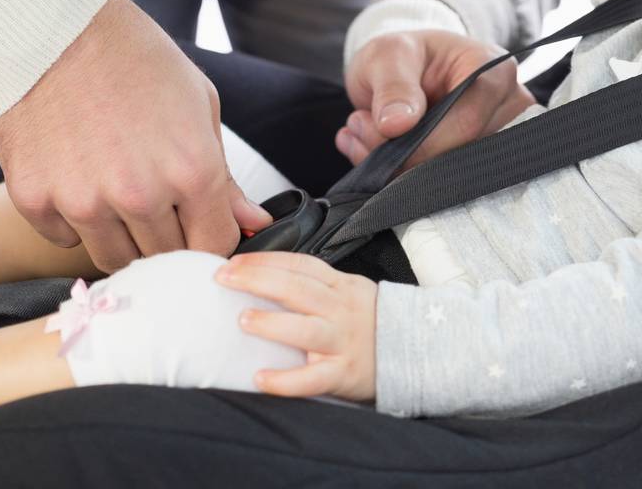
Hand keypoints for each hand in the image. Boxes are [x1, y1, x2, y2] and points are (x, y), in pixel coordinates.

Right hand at [0, 0, 272, 273]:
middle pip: (165, 257)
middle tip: (159, 200)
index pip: (215, 244)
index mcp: (191, 169)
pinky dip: (76, 220)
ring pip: (114, 259)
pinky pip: (65, 239)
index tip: (203, 225)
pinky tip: (81, 176)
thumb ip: (225, 174)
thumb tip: (252, 220)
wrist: (60, 30)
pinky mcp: (37, 201)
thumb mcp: (198, 103)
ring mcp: (84, 202)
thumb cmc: (136, 58)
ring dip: (123, 236)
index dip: (213, 236)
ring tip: (119, 188)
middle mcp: (140, 194)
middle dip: (170, 236)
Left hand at [215, 251, 378, 402]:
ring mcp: (342, 341)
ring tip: (243, 320)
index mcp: (339, 285)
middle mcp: (340, 309)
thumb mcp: (349, 291)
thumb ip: (316, 286)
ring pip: (305, 329)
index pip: (299, 265)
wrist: (417, 349)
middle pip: (297, 288)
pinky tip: (261, 379)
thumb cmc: (371, 321)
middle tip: (225, 278)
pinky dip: (285, 381)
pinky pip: (311, 379)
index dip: (264, 260)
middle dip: (258, 279)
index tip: (233, 262)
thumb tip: (266, 279)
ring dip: (272, 323)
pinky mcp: (343, 374)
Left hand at [338, 28, 536, 169]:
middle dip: (406, 157)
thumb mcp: (386, 55)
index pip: (466, 123)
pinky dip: (406, 180)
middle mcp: (510, 104)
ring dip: (401, 170)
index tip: (382, 136)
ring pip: (455, 178)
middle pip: (464, 154)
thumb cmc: (402, 56)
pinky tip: (380, 154)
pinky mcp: (487, 164)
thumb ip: (392, 85)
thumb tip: (397, 124)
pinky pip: (450, 189)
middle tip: (363, 130)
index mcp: (493, 68)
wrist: (404, 72)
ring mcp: (504, 136)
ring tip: (368, 135)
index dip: (422, 143)